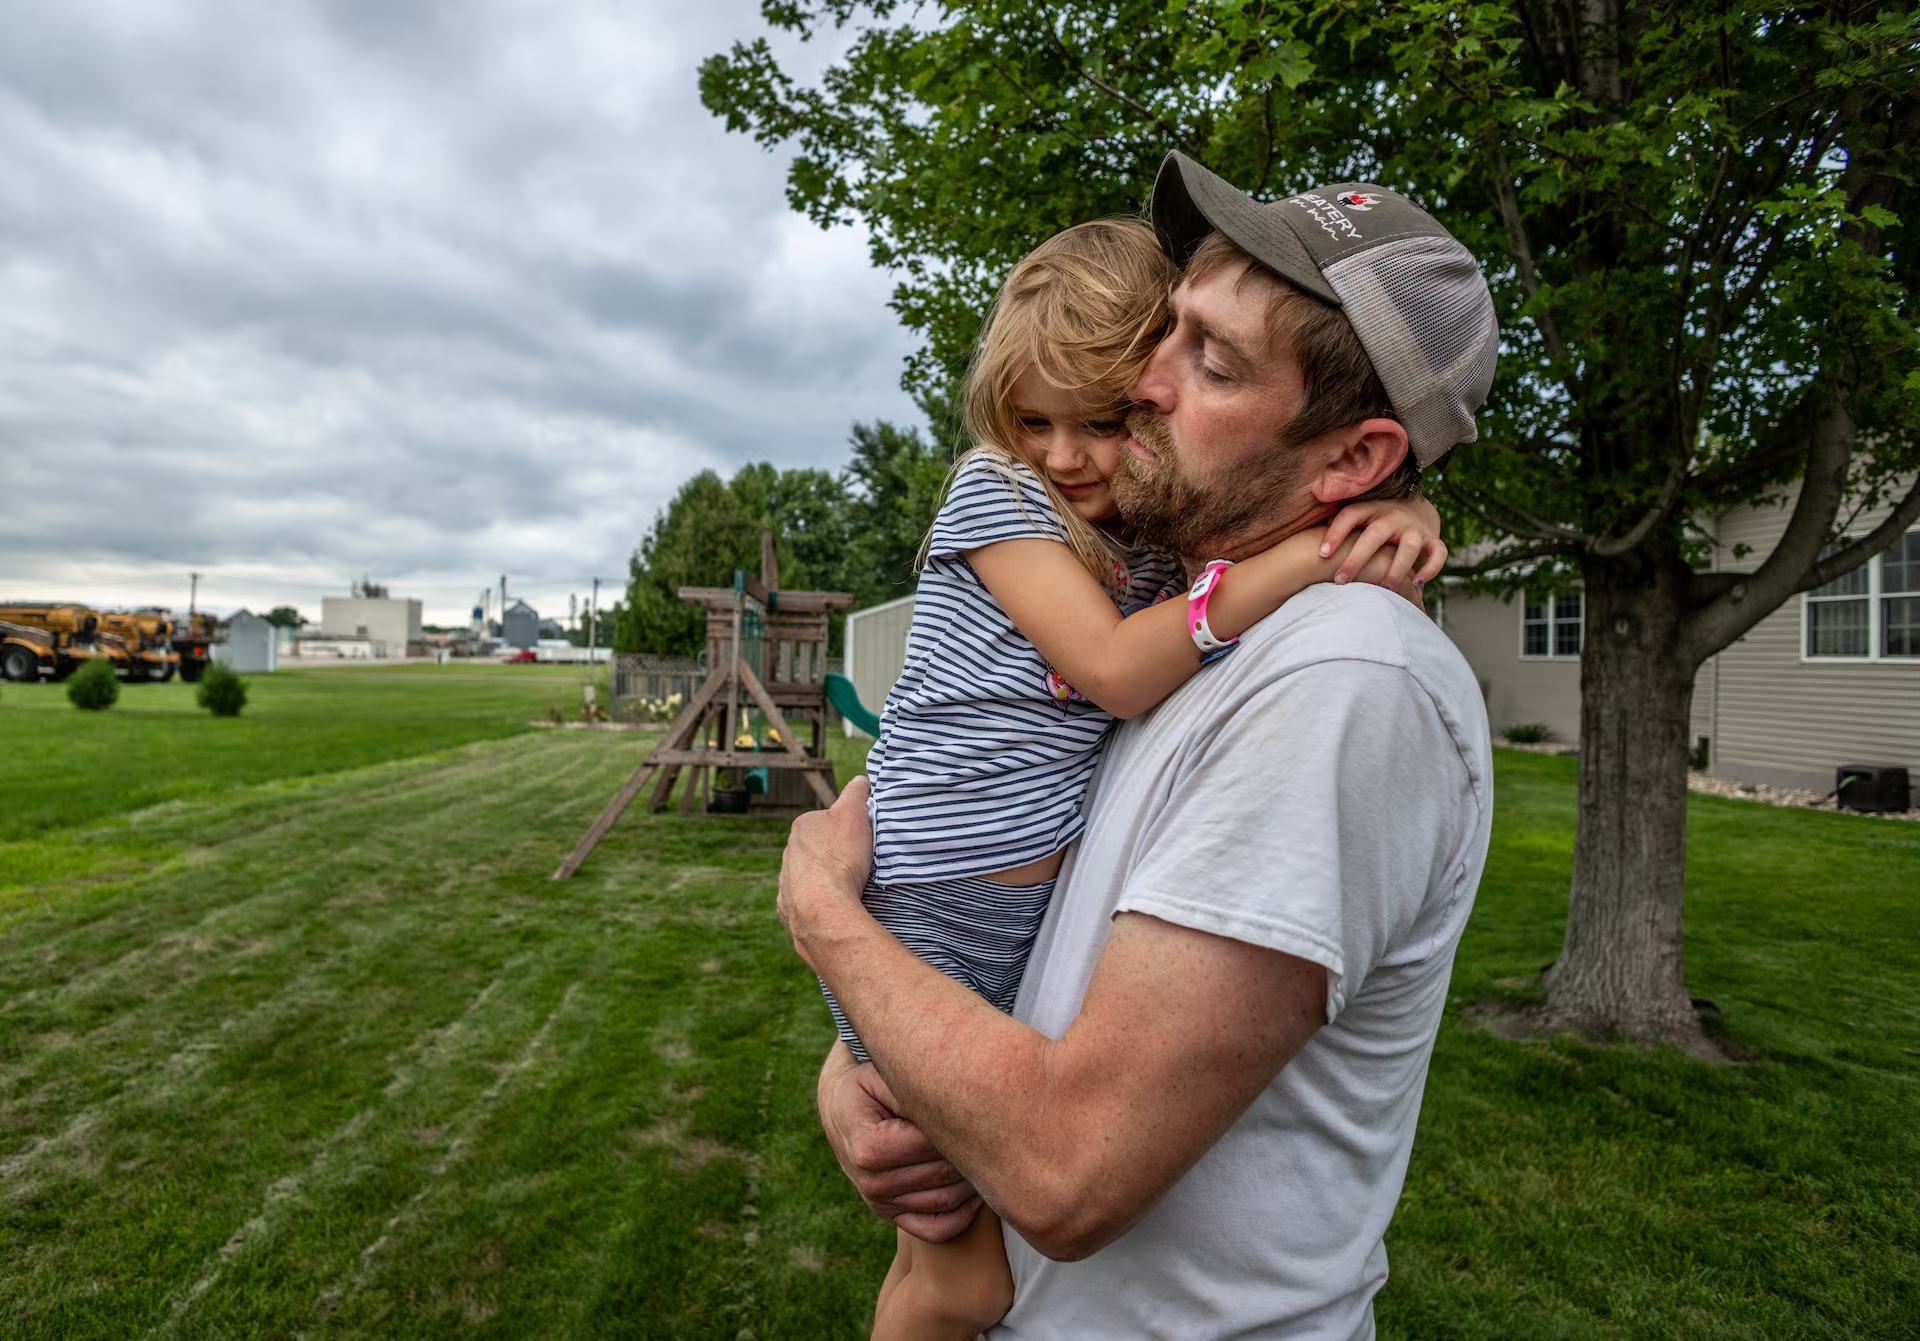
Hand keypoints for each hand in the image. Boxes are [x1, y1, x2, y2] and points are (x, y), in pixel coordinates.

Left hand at [777, 775, 875, 970]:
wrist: (824, 909)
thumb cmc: (840, 857)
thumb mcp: (854, 813)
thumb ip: (855, 793)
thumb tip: (860, 780)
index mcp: (802, 827)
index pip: (826, 821)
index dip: (846, 828)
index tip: (861, 840)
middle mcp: (788, 852)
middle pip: (817, 849)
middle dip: (834, 855)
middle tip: (858, 865)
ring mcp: (785, 882)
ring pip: (809, 876)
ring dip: (825, 880)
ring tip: (849, 889)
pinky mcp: (787, 908)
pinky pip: (804, 901)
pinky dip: (817, 903)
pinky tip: (833, 907)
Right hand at [818, 1043, 982, 1241]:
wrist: (840, 1108)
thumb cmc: (867, 1086)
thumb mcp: (882, 1077)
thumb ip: (914, 1090)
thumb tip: (957, 1106)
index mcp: (869, 1149)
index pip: (934, 1145)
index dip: (962, 1127)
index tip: (981, 1110)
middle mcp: (872, 1183)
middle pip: (944, 1173)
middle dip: (973, 1152)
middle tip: (997, 1131)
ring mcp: (880, 1203)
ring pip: (947, 1201)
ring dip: (974, 1181)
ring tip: (990, 1153)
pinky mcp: (890, 1214)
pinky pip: (937, 1228)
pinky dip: (964, 1215)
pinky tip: (977, 1190)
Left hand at [1319, 495, 1446, 589]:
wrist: (1415, 507)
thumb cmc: (1375, 519)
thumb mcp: (1358, 515)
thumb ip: (1336, 524)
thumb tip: (1306, 540)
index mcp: (1371, 509)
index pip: (1350, 515)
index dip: (1336, 532)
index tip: (1322, 553)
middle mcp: (1393, 517)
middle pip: (1375, 535)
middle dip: (1358, 559)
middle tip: (1340, 581)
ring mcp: (1415, 528)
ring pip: (1410, 547)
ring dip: (1397, 568)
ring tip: (1384, 589)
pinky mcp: (1433, 539)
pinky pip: (1438, 553)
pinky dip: (1431, 568)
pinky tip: (1417, 583)